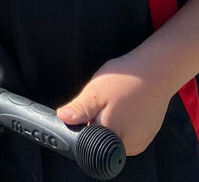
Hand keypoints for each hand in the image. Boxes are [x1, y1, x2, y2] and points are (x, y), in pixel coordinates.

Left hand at [56, 55, 172, 155]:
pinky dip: (123, 120)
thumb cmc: (124, 81)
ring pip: (114, 134)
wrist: (155, 72)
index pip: (88, 139)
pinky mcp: (147, 135)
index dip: (83, 124)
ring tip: (116, 102)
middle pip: (102, 138)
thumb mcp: (95, 92)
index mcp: (112, 137)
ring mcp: (141, 142)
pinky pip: (128, 132)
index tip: (87, 108)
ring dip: (110, 120)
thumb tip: (63, 119)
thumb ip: (79, 109)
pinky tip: (125, 105)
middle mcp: (129, 146)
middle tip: (104, 101)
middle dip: (97, 122)